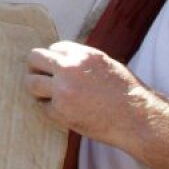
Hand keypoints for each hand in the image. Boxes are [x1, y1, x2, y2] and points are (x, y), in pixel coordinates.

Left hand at [25, 41, 150, 148]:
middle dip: (36, 68)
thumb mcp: (107, 65)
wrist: (139, 120)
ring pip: (30, 83)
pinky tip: (63, 112)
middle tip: (41, 78)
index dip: (55, 60)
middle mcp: (69, 68)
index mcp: (83, 55)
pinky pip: (42, 107)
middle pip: (34, 58)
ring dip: (37, 89)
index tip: (59, 70)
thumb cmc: (127, 94)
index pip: (53, 48)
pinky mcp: (60, 111)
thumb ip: (83, 60)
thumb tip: (60, 58)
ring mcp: (62, 90)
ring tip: (47, 96)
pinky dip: (50, 110)